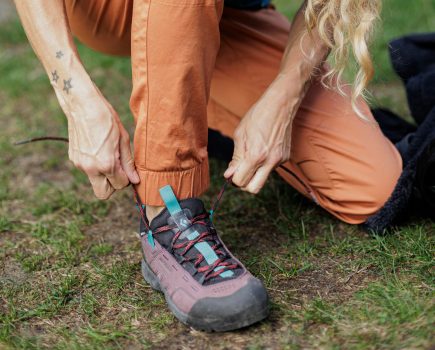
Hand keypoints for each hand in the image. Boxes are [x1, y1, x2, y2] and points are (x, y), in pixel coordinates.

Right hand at [66, 93, 139, 198]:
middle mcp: (91, 168)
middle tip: (118, 170)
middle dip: (113, 186)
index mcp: (106, 164)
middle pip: (103, 193)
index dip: (127, 178)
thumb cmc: (106, 119)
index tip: (127, 168)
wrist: (82, 104)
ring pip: (95, 181)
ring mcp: (80, 164)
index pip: (120, 185)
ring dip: (103, 175)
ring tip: (108, 153)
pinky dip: (94, 165)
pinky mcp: (73, 158)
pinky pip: (87, 170)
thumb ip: (128, 163)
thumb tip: (135, 180)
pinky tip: (97, 148)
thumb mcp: (123, 139)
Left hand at [224, 76, 297, 193]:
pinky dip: (264, 163)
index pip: (241, 181)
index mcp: (256, 156)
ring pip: (263, 178)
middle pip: (254, 189)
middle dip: (245, 184)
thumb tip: (229, 175)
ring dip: (255, 172)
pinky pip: (271, 168)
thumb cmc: (257, 117)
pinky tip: (263, 148)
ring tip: (252, 153)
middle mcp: (270, 161)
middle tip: (240, 173)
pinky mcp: (285, 157)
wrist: (280, 105)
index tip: (232, 172)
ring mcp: (279, 160)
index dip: (234, 179)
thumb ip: (235, 158)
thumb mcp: (240, 136)